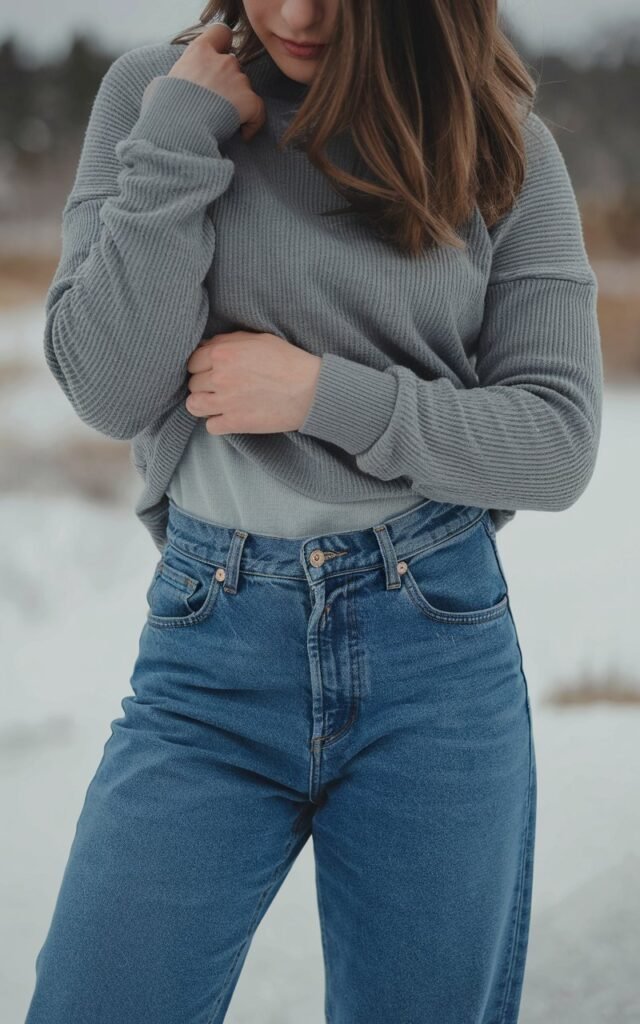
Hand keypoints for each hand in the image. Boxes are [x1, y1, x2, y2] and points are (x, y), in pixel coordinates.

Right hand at [167, 23, 265, 140]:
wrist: (180, 129)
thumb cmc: (165, 111)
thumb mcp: (162, 85)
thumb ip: (177, 78)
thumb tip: (173, 87)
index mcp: (199, 52)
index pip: (220, 33)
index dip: (223, 44)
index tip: (219, 58)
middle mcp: (222, 61)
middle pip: (232, 65)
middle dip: (228, 81)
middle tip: (217, 103)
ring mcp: (238, 80)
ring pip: (245, 87)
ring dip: (238, 102)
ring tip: (224, 122)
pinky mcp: (250, 100)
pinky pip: (258, 111)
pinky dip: (252, 123)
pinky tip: (242, 135)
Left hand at [185, 331, 321, 433]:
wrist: (310, 390)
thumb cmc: (288, 361)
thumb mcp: (258, 339)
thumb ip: (229, 341)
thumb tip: (207, 347)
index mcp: (222, 353)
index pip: (192, 362)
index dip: (201, 367)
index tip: (211, 371)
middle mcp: (219, 376)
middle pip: (193, 384)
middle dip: (204, 385)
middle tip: (220, 388)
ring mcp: (225, 401)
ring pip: (194, 405)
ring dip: (203, 405)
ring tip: (217, 404)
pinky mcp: (235, 422)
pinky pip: (210, 427)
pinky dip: (217, 423)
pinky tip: (229, 418)